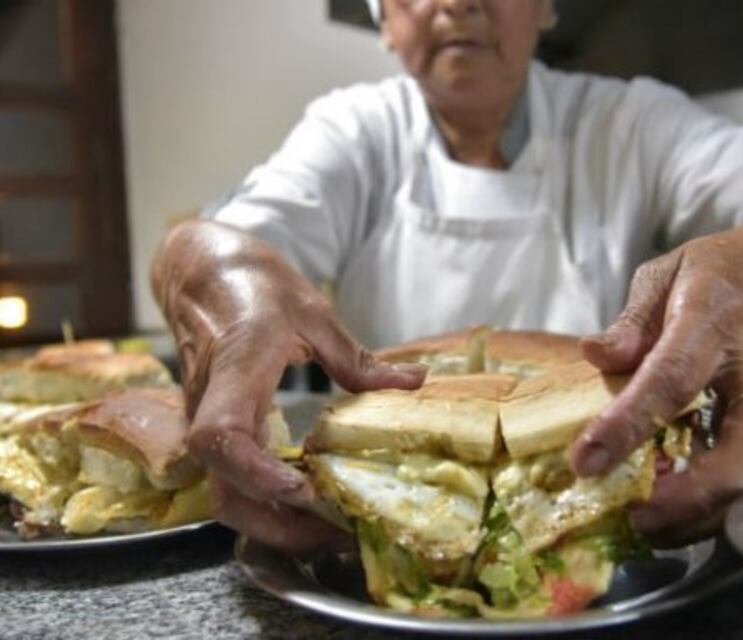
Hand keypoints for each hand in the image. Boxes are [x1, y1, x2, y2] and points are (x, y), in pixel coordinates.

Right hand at [152, 221, 425, 552]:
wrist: (203, 274)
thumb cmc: (255, 286)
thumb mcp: (313, 312)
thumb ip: (357, 358)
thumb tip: (414, 381)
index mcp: (235, 369)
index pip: (221, 435)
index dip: (256, 473)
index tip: (301, 490)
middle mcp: (211, 405)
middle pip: (222, 484)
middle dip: (273, 522)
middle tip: (334, 534)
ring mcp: (206, 420)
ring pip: (224, 490)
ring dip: (271, 520)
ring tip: (326, 530)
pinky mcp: (214, 429)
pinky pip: (231, 477)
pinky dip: (265, 501)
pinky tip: (306, 504)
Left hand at [569, 223, 742, 545]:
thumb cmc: (723, 271)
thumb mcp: (667, 273)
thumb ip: (631, 320)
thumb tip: (595, 357)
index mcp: (715, 317)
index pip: (672, 376)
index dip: (630, 421)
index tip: (586, 459)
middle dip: (695, 490)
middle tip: (637, 515)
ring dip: (706, 506)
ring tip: (649, 522)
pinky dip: (716, 500)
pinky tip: (673, 509)